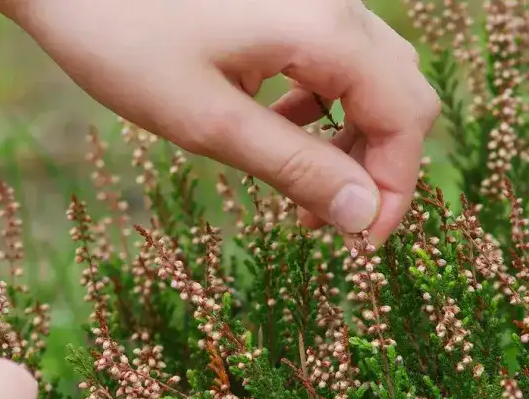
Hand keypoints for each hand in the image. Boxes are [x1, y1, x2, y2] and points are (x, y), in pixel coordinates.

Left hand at [0, 0, 439, 245]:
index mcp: (327, 29)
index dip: (394, 188)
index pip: (405, 118)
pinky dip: (322, 105)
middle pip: (401, 95)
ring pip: (371, 77)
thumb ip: (294, 168)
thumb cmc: (124, 40)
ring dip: (349, 138)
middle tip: (328, 223)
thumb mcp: (209, 122)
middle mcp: (334, 3)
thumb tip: (361, 218)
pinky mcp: (285, 1)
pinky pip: (334, 57)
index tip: (360, 245)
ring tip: (298, 187)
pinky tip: (274, 127)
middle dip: (376, 166)